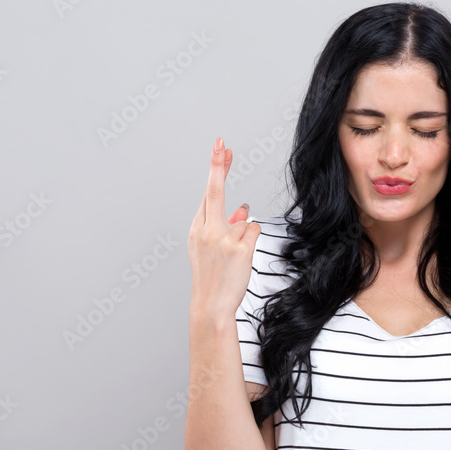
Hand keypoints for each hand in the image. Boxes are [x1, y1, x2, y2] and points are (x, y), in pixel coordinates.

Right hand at [188, 137, 261, 319]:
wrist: (210, 305)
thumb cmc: (211, 277)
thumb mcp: (209, 249)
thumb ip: (223, 225)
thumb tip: (243, 209)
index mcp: (197, 228)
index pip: (208, 192)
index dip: (216, 168)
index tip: (220, 148)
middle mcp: (207, 229)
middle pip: (215, 190)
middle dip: (218, 166)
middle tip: (222, 145)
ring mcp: (223, 237)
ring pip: (244, 218)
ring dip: (244, 233)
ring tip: (232, 256)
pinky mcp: (240, 247)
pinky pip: (254, 231)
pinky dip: (252, 240)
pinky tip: (241, 257)